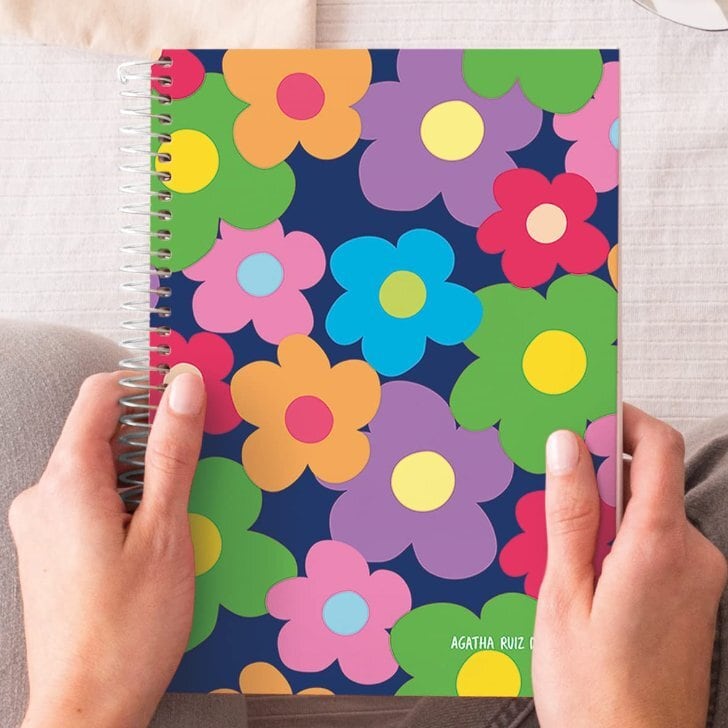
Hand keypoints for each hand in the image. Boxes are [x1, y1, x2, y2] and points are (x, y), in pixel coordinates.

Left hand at [9, 371, 205, 727]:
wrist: (86, 711)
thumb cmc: (128, 629)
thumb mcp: (165, 531)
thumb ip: (173, 451)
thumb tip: (184, 386)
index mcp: (68, 480)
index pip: (102, 393)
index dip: (147, 385)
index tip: (187, 399)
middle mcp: (42, 495)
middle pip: (102, 432)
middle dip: (152, 441)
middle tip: (192, 476)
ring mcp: (40, 523)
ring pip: (99, 469)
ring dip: (142, 478)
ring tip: (173, 522)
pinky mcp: (46, 547)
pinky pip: (88, 500)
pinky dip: (124, 503)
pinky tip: (149, 542)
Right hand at [534, 404, 726, 727]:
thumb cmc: (594, 689)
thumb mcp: (564, 592)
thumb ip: (570, 513)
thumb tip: (565, 444)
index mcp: (660, 546)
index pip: (658, 447)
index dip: (621, 419)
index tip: (580, 417)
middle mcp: (693, 555)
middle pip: (650, 479)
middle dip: (597, 472)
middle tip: (545, 491)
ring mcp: (698, 578)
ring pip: (647, 514)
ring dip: (602, 512)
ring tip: (553, 547)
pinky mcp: (692, 597)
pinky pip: (653, 544)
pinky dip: (616, 541)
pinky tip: (578, 574)